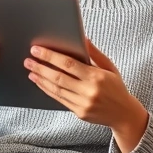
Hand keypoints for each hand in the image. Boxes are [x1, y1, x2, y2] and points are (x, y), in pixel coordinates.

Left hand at [26, 38, 147, 152]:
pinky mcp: (78, 112)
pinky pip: (59, 99)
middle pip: (58, 77)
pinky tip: (41, 83)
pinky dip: (47, 90)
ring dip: (41, 79)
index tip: (37, 50)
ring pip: (56, 89)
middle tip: (28, 60)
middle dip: (41, 67)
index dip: (51, 56)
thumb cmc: (116, 87)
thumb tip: (83, 38)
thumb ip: (95, 54)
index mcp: (97, 77)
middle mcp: (89, 90)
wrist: (124, 114)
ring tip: (31, 71)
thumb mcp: (110, 67)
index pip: (69, 64)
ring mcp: (83, 103)